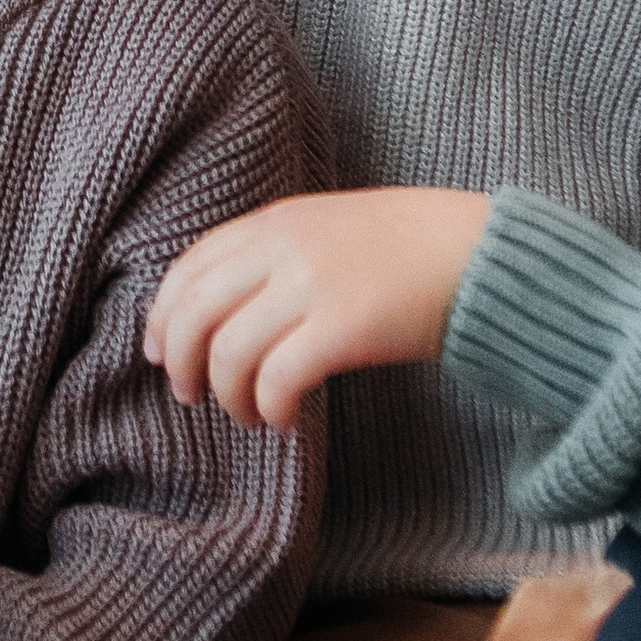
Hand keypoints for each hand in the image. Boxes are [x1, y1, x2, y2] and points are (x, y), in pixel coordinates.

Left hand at [146, 188, 492, 431]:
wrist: (483, 254)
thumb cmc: (413, 248)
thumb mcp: (333, 228)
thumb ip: (280, 253)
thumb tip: (225, 307)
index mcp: (279, 220)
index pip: (190, 266)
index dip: (163, 314)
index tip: (157, 351)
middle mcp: (286, 247)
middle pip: (194, 312)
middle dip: (180, 362)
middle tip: (190, 395)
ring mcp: (313, 285)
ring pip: (228, 353)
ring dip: (227, 396)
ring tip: (249, 414)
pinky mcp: (344, 327)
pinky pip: (276, 380)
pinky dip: (268, 408)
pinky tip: (283, 420)